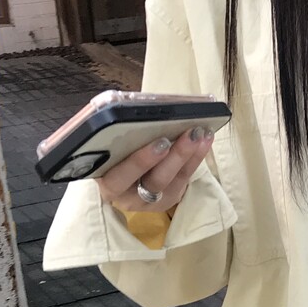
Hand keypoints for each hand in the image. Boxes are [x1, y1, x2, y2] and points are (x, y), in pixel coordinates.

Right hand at [96, 127, 214, 213]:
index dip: (140, 162)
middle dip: (175, 157)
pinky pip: (185, 178)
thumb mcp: (103, 144)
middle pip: (155, 181)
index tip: (161, 143)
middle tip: (190, 135)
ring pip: (174, 181)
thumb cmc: (108, 153)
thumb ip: (107, 130)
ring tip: (200, 133)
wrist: (117, 176)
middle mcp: (128, 197)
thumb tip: (120, 105)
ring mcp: (151, 200)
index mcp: (106, 184)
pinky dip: (196, 157)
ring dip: (190, 155)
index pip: (120, 178)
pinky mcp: (168, 198)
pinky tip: (205, 139)